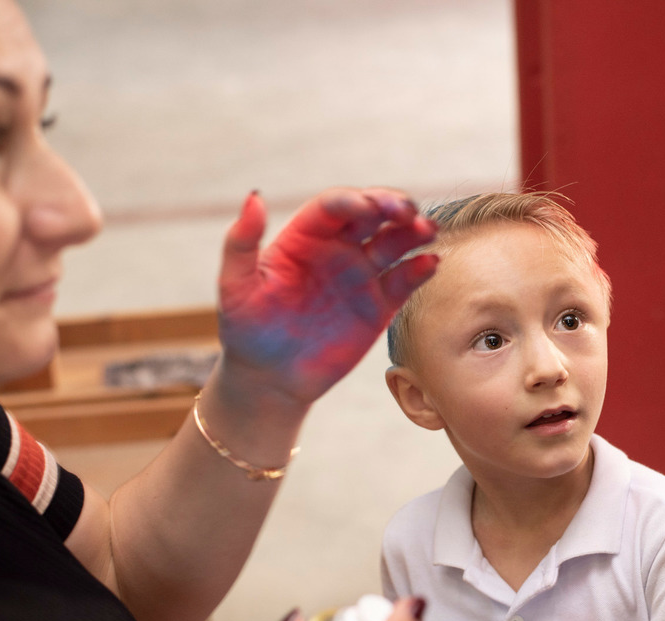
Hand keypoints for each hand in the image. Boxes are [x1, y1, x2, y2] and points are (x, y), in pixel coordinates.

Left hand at [217, 188, 437, 403]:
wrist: (270, 379)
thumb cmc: (247, 330)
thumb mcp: (235, 285)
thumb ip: (241, 241)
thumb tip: (255, 196)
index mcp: (305, 236)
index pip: (334, 207)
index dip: (353, 201)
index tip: (367, 207)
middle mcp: (338, 249)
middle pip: (372, 216)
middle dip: (392, 206)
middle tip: (408, 210)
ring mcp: (361, 276)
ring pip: (394, 244)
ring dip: (413, 232)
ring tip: (427, 229)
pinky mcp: (378, 307)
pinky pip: (403, 282)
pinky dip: (419, 270)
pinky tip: (429, 264)